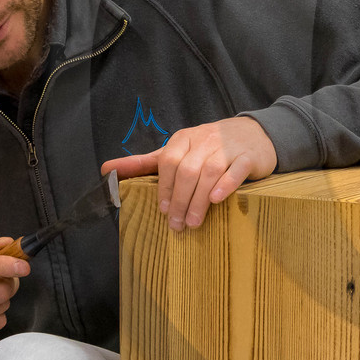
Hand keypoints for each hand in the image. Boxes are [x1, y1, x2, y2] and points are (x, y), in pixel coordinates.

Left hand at [100, 116, 277, 230]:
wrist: (253, 134)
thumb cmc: (210, 147)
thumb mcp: (177, 151)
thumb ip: (144, 162)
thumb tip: (106, 169)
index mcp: (184, 139)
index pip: (168, 162)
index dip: (163, 188)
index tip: (162, 210)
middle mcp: (204, 140)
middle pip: (187, 170)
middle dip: (179, 200)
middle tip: (177, 225)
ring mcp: (228, 148)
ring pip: (210, 172)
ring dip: (199, 199)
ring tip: (194, 222)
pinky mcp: (248, 157)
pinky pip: (236, 169)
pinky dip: (226, 184)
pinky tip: (217, 199)